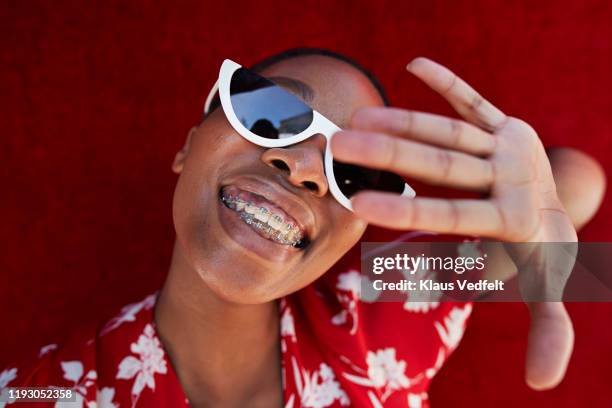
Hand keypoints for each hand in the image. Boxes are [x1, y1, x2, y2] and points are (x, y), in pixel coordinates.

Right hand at [331, 57, 575, 389]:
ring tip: (356, 118)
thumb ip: (551, 330)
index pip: (452, 212)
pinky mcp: (506, 123)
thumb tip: (543, 387)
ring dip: (402, 119)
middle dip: (388, 154)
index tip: (355, 204)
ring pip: (450, 128)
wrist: (562, 203)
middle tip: (339, 146)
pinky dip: (448, 81)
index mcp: (515, 218)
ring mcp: (509, 144)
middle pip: (444, 163)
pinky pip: (474, 98)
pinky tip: (415, 64)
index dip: (404, 208)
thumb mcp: (548, 287)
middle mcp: (511, 175)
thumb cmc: (540, 251)